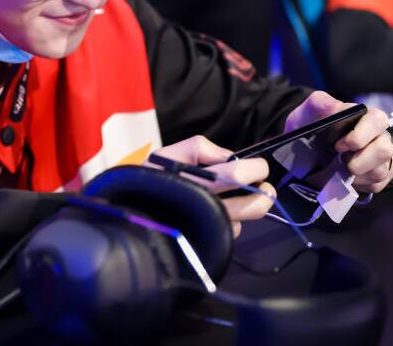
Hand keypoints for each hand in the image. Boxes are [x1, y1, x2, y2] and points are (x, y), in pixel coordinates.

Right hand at [149, 135, 273, 236]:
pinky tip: (220, 215)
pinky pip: (228, 235)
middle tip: (266, 187)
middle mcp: (203, 208)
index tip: (259, 166)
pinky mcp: (205, 244)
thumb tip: (229, 156)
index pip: (237, 175)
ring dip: (246, 210)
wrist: (126, 214)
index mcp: (196, 182)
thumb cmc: (147, 181)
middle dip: (265, 195)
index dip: (255, 168)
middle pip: (251, 206)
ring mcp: (205, 230)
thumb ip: (199, 148)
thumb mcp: (168, 154)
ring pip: (242, 223)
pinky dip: (230, 223)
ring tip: (240, 200)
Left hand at [284, 92, 392, 193]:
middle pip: (384, 149)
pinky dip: (358, 185)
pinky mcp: (379, 177)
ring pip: (380, 171)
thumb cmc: (310, 129)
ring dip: (356, 173)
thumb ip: (318, 103)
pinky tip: (346, 177)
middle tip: (341, 161)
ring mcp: (380, 158)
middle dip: (360, 160)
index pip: (378, 120)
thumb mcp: (307, 114)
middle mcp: (378, 136)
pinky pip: (376, 185)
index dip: (360, 135)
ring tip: (341, 169)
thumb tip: (333, 105)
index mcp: (365, 117)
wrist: (302, 155)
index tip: (338, 145)